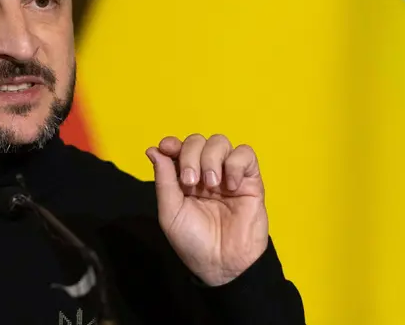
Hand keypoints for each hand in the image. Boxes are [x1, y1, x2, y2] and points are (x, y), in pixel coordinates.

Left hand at [146, 134, 268, 285]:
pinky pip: (246, 154)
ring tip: (210, 185)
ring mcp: (228, 174)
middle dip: (190, 155)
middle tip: (190, 181)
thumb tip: (154, 150)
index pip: (178, 148)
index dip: (172, 143)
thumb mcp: (170, 211)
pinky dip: (235, 164)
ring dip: (211, 158)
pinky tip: (230, 186)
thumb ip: (164, 180)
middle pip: (198, 141)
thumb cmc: (193, 241)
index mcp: (184, 178)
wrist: (221, 264)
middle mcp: (205, 172)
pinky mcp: (250, 180)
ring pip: (220, 142)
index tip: (166, 148)